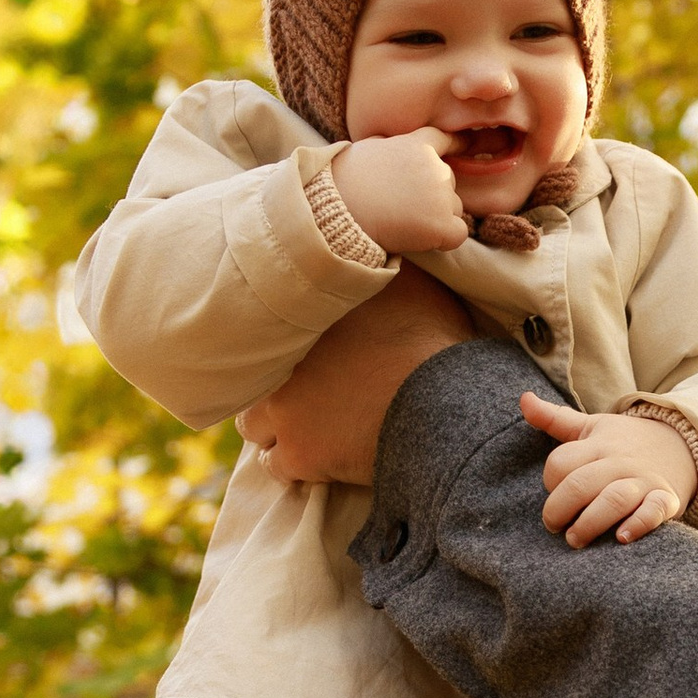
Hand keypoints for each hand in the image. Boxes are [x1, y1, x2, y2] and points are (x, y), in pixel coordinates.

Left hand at [238, 271, 475, 484]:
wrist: (444, 405)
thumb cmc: (430, 339)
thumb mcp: (411, 279)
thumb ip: (386, 255)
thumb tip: (386, 230)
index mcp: (299, 319)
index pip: (262, 332)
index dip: (283, 345)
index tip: (303, 352)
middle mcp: (281, 364)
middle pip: (253, 382)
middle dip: (274, 388)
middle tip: (304, 389)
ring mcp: (285, 414)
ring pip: (255, 429)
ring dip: (278, 427)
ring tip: (309, 424)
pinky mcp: (302, 456)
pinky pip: (277, 467)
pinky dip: (296, 464)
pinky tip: (319, 455)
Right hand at [329, 128, 470, 258]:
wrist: (339, 210)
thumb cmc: (345, 181)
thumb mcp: (366, 148)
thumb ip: (387, 145)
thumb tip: (385, 142)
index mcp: (416, 145)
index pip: (445, 140)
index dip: (458, 144)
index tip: (469, 144)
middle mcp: (435, 167)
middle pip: (449, 182)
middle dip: (432, 195)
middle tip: (401, 206)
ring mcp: (441, 196)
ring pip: (454, 209)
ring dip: (437, 217)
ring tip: (403, 221)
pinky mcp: (442, 224)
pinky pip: (458, 234)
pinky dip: (444, 239)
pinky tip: (420, 238)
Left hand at [520, 386, 697, 544]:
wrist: (683, 447)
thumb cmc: (627, 442)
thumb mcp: (592, 426)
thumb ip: (556, 418)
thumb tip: (524, 399)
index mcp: (598, 444)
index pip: (562, 462)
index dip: (550, 481)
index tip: (552, 492)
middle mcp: (619, 462)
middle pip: (581, 484)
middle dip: (559, 509)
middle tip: (553, 526)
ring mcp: (644, 481)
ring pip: (613, 500)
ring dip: (590, 523)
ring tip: (575, 539)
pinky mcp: (665, 499)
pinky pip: (653, 512)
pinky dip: (638, 525)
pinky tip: (620, 538)